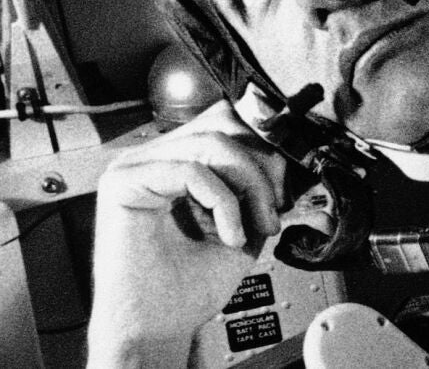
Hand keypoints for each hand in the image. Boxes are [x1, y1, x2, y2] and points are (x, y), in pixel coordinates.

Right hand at [87, 100, 286, 367]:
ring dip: (248, 186)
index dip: (264, 146)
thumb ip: (259, 184)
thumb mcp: (245, 221)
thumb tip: (287, 154)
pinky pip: (190, 170)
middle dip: (262, 166)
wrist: (159, 327)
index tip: (284, 189)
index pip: (227, 121)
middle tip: (272, 210)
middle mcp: (155, 155)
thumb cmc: (192, 283)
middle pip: (223, 124)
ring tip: (253, 228)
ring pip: (212, 142)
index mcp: (179, 159)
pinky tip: (230, 236)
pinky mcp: (122, 182)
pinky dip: (223, 203)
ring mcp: (135, 164)